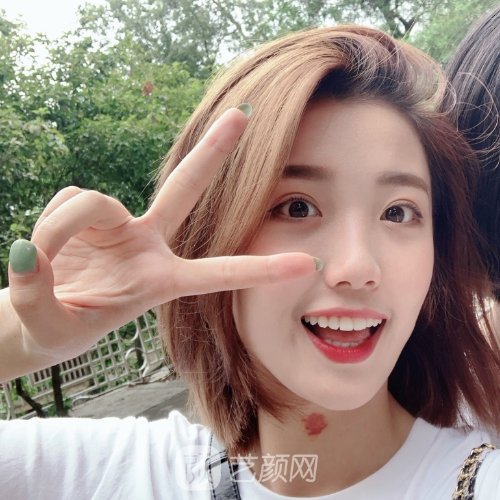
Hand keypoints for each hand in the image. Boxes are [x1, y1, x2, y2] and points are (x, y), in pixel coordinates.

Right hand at [7, 107, 316, 362]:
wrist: (36, 318)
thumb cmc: (54, 330)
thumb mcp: (46, 325)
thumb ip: (35, 291)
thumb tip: (25, 248)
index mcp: (159, 283)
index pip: (217, 273)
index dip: (259, 269)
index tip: (305, 264)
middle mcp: (148, 246)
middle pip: (185, 190)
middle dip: (213, 152)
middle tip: (244, 114)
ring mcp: (121, 226)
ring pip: (91, 201)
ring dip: (60, 227)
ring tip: (42, 262)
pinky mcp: (91, 213)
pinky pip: (69, 199)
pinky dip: (50, 222)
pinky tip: (48, 245)